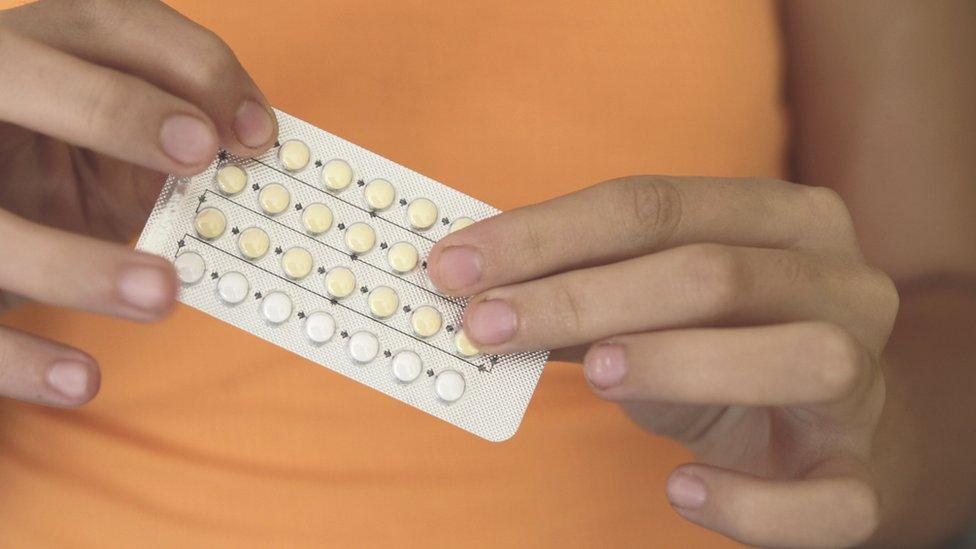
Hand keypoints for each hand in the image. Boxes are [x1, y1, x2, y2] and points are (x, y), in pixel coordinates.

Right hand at [0, 0, 276, 405]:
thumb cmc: (65, 171)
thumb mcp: (117, 146)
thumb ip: (176, 145)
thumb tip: (271, 170)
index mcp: (36, 51)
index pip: (105, 19)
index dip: (189, 65)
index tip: (257, 134)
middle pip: (18, 73)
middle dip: (115, 108)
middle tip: (200, 151)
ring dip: (76, 261)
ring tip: (164, 294)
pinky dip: (21, 358)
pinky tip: (84, 380)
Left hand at [429, 176, 898, 547]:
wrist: (827, 426)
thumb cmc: (723, 348)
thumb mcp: (654, 306)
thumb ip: (582, 293)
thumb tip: (474, 290)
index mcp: (784, 219)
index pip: (654, 204)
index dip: (544, 234)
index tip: (456, 265)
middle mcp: (841, 283)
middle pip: (713, 272)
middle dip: (583, 296)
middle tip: (486, 324)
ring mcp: (865, 377)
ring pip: (798, 358)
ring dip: (678, 362)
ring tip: (594, 375)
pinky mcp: (866, 470)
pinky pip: (830, 497)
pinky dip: (751, 501)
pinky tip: (681, 489)